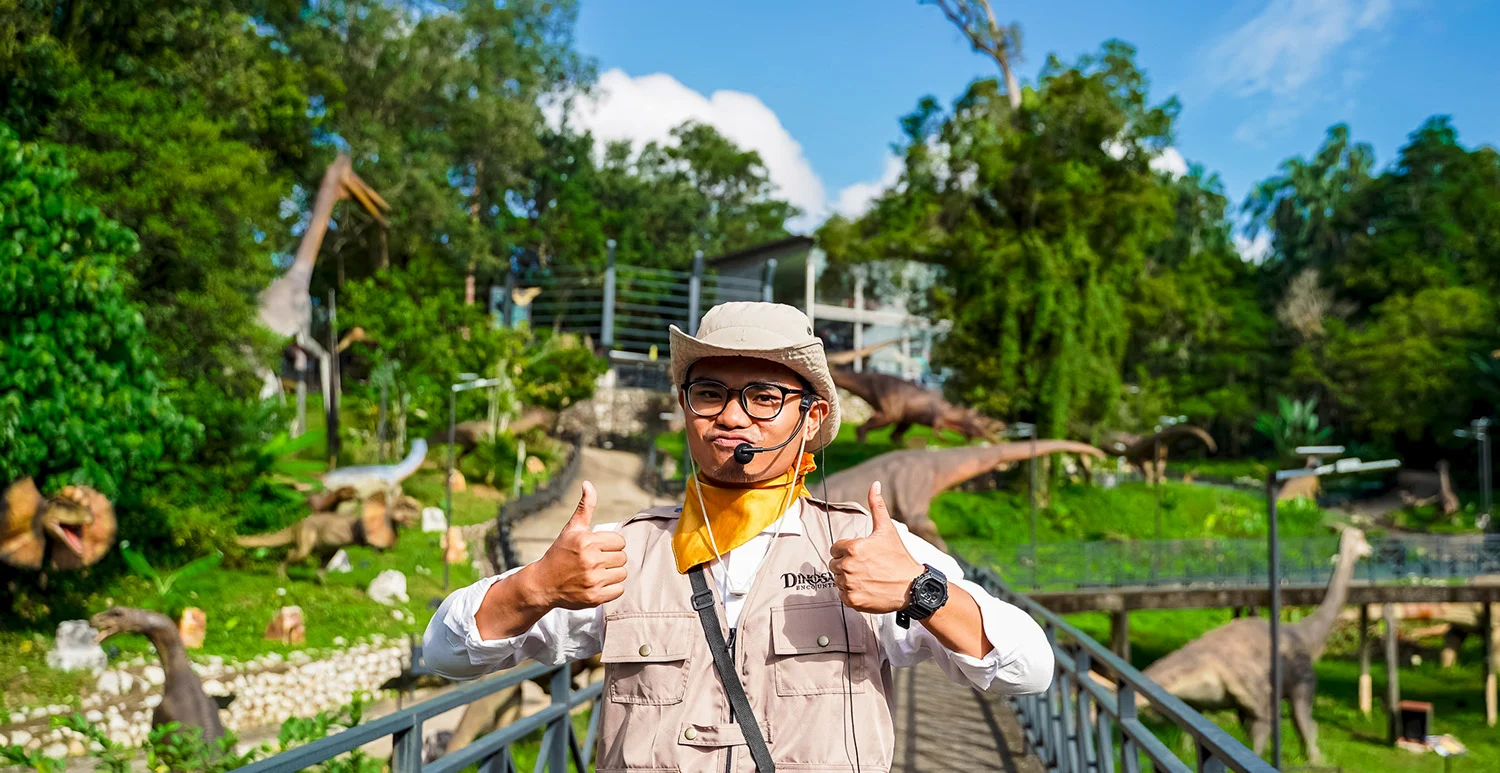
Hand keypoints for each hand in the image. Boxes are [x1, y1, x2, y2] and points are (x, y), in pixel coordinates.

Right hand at [520, 481, 628, 609]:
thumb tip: (588, 483)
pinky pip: (619, 590)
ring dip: (613, 574)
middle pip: (622, 558)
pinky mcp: (594, 597)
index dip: (610, 544)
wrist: (543, 583)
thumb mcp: (571, 529)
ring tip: (597, 573)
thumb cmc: (560, 553)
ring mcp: (593, 580)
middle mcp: (590, 560)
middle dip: (611, 559)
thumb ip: (585, 507)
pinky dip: (611, 589)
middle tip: (596, 562)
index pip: (619, 541)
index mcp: (587, 541)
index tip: (597, 548)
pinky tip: (597, 584)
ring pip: (622, 574)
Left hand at [828, 481, 923, 613]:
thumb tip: (874, 484)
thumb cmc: (899, 557)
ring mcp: (850, 585)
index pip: (835, 548)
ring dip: (849, 579)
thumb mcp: (887, 529)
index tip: (862, 554)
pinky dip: (852, 593)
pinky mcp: (852, 600)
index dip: (847, 550)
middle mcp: (848, 566)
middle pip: (835, 564)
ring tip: (868, 577)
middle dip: (847, 564)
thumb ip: (877, 506)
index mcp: (853, 547)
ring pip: (838, 580)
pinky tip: (867, 589)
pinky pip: (842, 595)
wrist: (912, 586)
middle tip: (867, 566)